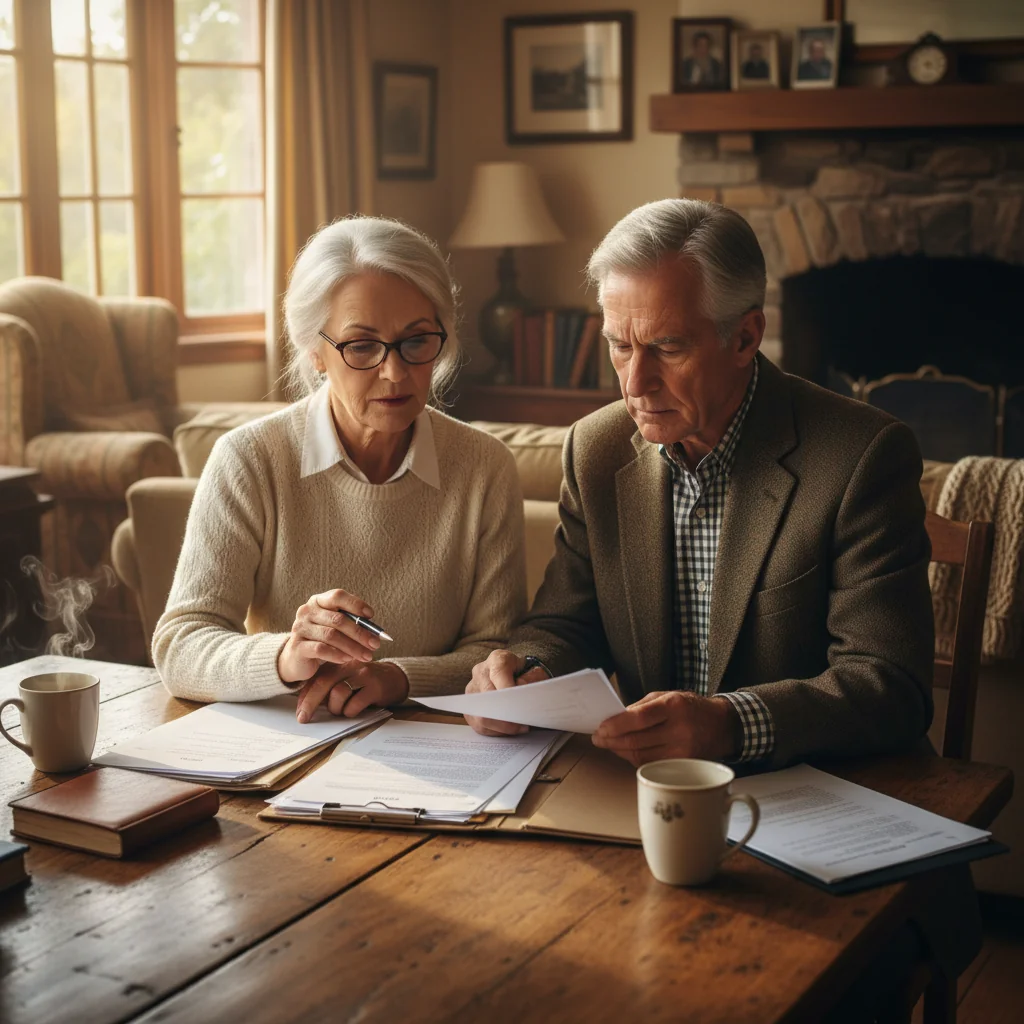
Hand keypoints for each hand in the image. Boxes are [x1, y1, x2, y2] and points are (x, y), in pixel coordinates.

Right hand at [278, 589, 379, 684]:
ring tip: (366, 656)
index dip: (356, 604)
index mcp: (318, 601)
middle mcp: (307, 611)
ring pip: (331, 635)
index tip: (371, 616)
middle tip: (375, 644)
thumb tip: (376, 633)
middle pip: (338, 619)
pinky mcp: (297, 646)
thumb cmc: (322, 640)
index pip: (337, 596)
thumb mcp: (337, 628)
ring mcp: (300, 628)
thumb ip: (353, 625)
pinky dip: (337, 654)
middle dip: (360, 633)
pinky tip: (348, 659)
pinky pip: (320, 649)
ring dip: (352, 647)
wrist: (297, 659)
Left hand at [295, 661, 408, 723]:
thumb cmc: (366, 683)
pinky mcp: (375, 686)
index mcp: (338, 664)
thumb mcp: (345, 681)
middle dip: (311, 703)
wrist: (395, 678)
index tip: (300, 712)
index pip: (316, 679)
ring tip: (341, 711)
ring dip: (335, 708)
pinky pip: (356, 702)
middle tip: (305, 718)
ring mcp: (362, 674)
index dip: (305, 697)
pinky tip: (354, 711)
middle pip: (323, 683)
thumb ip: (329, 688)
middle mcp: (348, 665)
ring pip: (338, 692)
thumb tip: (307, 706)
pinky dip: (351, 711)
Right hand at [464, 650, 548, 736]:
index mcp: (497, 659)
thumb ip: (532, 678)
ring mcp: (472, 689)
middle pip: (487, 697)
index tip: (520, 705)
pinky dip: (495, 731)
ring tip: (519, 728)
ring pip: (481, 714)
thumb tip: (521, 688)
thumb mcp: (535, 670)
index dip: (508, 690)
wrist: (515, 673)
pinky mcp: (469, 706)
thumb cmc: (525, 673)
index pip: (499, 673)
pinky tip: (509, 730)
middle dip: (506, 714)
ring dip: (502, 726)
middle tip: (523, 724)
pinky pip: (479, 724)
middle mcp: (480, 672)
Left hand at [592, 691, 740, 766]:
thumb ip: (641, 707)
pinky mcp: (683, 766)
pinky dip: (634, 758)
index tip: (600, 727)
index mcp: (674, 706)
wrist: (722, 726)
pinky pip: (650, 764)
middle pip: (636, 741)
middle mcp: (680, 730)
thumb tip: (614, 719)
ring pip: (640, 756)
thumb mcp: (667, 696)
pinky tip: (626, 750)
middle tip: (598, 738)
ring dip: (620, 750)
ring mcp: (682, 751)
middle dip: (611, 740)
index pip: (639, 718)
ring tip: (609, 743)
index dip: (616, 725)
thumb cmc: (691, 707)